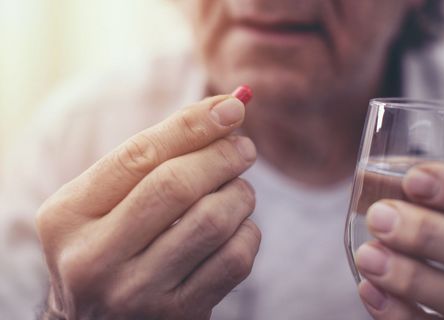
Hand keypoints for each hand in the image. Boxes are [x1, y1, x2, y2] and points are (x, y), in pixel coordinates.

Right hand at [36, 95, 259, 318]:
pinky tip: (238, 228)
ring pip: (213, 221)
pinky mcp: (177, 316)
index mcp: (68, 217)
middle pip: (177, 185)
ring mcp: (135, 293)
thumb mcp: (105, 203)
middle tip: (244, 148)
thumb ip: (152, 158)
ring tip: (239, 190)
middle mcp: (93, 259)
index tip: (232, 107)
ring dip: (240, 194)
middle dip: (222, 156)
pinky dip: (248, 233)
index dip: (193, 125)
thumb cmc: (112, 244)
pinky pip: (234, 260)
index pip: (139, 155)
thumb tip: (225, 109)